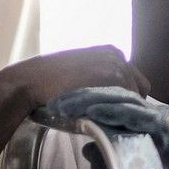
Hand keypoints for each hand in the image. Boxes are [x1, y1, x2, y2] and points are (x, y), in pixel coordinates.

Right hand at [0, 45, 149, 114]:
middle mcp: (119, 55)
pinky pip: (127, 104)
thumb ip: (101, 79)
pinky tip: (100, 117)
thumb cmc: (50, 83)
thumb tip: (117, 98)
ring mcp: (118, 66)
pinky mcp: (113, 79)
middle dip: (126, 105)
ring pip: (135, 100)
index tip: (111, 108)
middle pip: (140, 90)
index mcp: (112, 51)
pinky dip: (117, 114)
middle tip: (106, 116)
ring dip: (121, 111)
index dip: (125, 98)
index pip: (136, 81)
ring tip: (99, 117)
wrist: (28, 82)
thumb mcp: (81, 73)